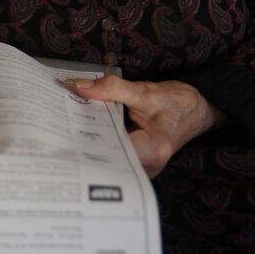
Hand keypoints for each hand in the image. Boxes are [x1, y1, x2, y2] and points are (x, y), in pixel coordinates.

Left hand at [64, 76, 224, 176]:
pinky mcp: (137, 161)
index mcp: (151, 151)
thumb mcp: (145, 92)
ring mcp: (141, 167)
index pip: (108, 153)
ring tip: (64, 129)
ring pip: (107, 157)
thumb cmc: (179, 103)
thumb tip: (80, 87)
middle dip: (81, 142)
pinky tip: (82, 131)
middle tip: (56, 129)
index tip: (61, 131)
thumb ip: (112, 89)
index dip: (83, 142)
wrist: (198, 110)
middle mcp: (146, 166)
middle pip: (105, 158)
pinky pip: (113, 154)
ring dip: (89, 142)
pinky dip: (99, 141)